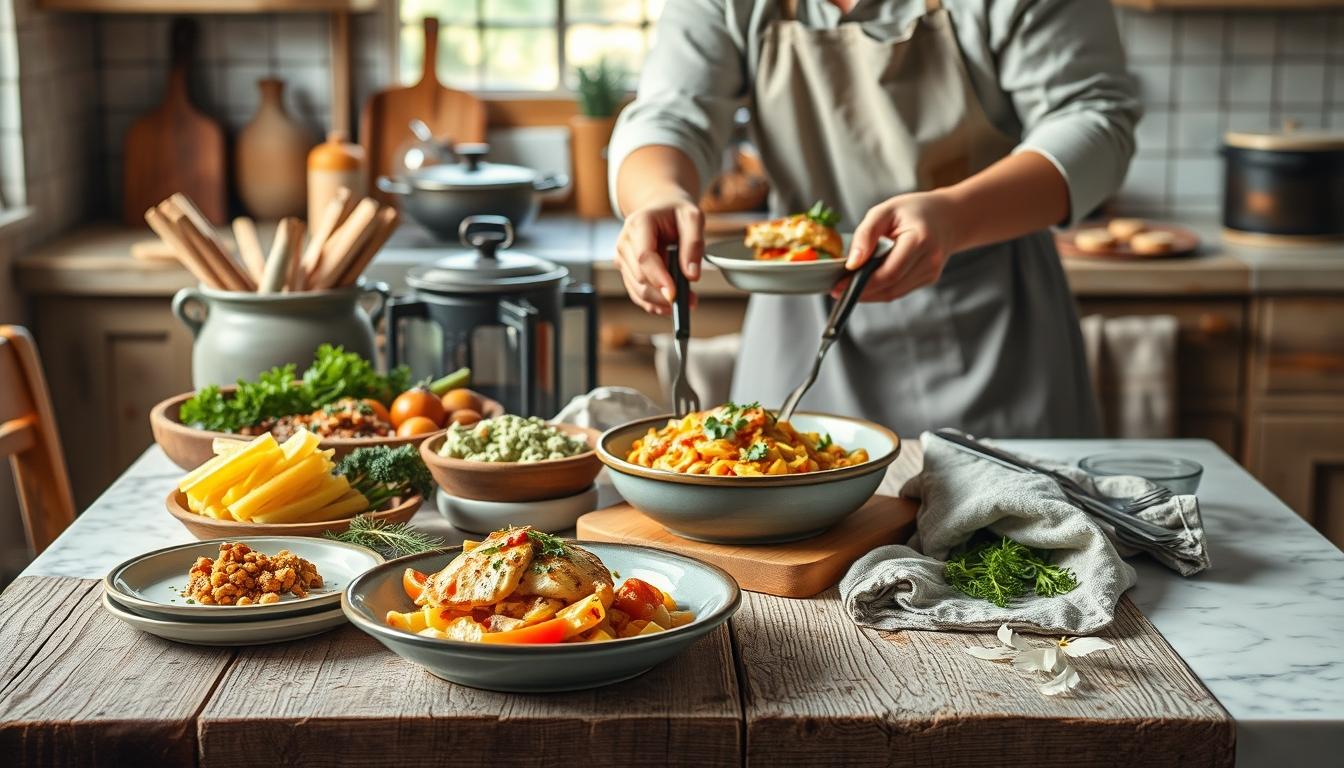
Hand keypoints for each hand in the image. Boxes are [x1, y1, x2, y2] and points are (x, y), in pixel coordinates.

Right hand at [614, 192, 703, 315]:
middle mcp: (625, 242)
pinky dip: (654, 303)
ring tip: (686, 299)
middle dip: (665, 294)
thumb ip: (694, 245)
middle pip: (640, 278)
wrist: (660, 208)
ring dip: (662, 301)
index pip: (644, 257)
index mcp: (639, 224)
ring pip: (638, 290)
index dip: (658, 278)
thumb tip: (691, 275)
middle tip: (691, 299)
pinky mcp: (626, 270)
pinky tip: (670, 304)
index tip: (674, 294)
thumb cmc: (676, 211)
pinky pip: (637, 294)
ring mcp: (622, 258)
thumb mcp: (693, 218)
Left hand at [833, 190, 960, 302]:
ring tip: (847, 286)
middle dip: (861, 291)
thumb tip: (852, 264)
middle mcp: (930, 260)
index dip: (862, 283)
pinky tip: (865, 283)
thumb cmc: (914, 210)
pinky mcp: (928, 279)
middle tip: (836, 289)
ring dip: (868, 294)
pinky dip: (880, 289)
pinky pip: (899, 290)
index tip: (837, 285)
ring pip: (893, 293)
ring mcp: (931, 273)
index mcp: (920, 240)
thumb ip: (866, 234)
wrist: (949, 216)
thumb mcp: (885, 210)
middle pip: (890, 287)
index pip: (889, 272)